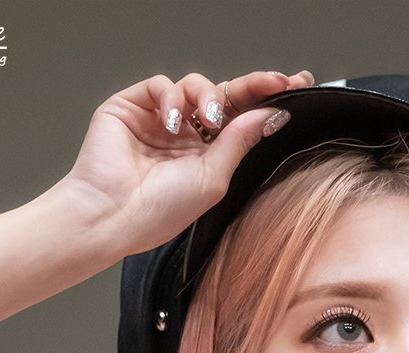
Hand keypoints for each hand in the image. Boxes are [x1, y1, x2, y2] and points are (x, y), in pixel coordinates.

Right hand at [59, 68, 313, 259]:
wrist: (113, 214)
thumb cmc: (158, 211)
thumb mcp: (213, 179)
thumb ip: (239, 143)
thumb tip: (271, 116)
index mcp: (206, 156)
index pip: (241, 121)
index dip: (266, 102)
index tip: (295, 88)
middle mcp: (186, 135)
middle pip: (224, 97)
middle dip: (253, 86)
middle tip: (276, 83)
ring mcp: (160, 118)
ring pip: (195, 86)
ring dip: (207, 97)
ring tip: (205, 120)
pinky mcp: (133, 105)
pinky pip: (162, 85)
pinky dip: (171, 98)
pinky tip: (171, 123)